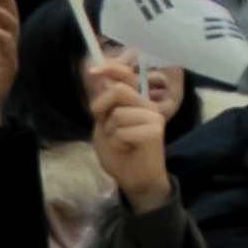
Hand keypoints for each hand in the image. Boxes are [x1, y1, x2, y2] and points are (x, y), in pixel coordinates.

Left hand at [82, 48, 172, 211]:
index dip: (111, 69)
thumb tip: (97, 79)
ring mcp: (153, 117)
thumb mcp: (104, 126)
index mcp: (136, 102)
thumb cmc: (119, 153)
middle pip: (118, 90)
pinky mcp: (155, 131)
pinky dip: (117, 144)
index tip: (93, 70)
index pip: (126, 76)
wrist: (134, 178)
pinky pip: (122, 132)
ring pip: (117, 114)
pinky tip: (127, 149)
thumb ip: (103, 106)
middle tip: (104, 126)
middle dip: (101, 107)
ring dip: (110, 132)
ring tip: (120, 143)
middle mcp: (148, 105)